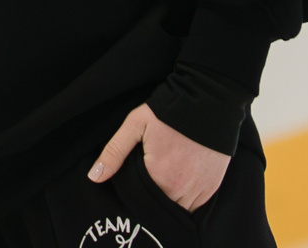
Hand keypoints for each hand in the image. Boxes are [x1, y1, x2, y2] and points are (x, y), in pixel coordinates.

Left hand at [86, 102, 230, 211]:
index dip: (137, 195)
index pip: (142, 202)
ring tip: (166, 180)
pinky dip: (189, 197)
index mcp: (160, 178)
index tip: (136, 183)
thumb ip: (114, 153)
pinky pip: (197, 204)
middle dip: (153, 199)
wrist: (208, 99)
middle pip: (161, 207)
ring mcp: (200, 190)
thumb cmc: (169, 111)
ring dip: (172, 200)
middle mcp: (181, 190)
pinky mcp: (213, 186)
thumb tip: (94, 177)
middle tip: (151, 178)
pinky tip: (183, 180)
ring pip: (180, 209)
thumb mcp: (135, 126)